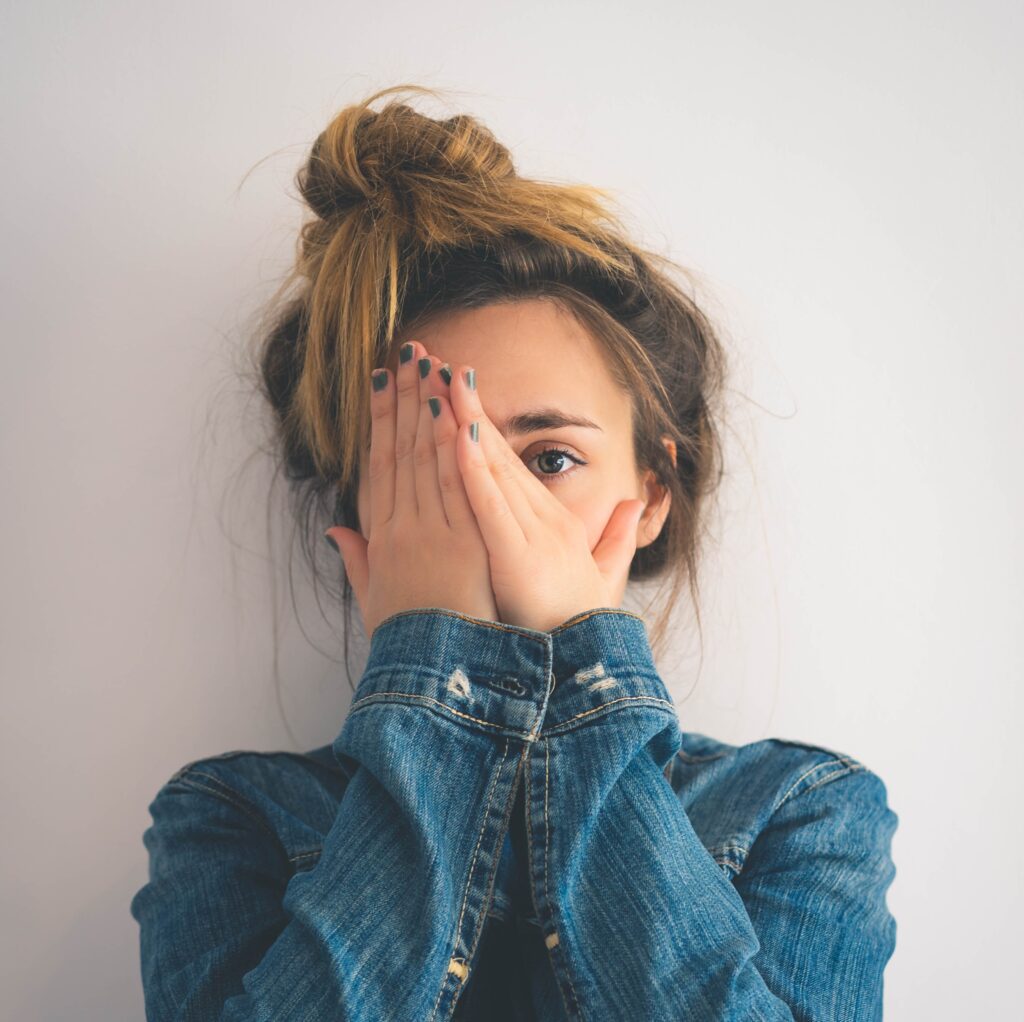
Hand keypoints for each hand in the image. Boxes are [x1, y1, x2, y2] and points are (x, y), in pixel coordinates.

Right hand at [325, 342, 498, 637]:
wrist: (433, 677)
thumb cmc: (409, 643)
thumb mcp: (374, 602)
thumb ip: (357, 562)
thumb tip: (337, 530)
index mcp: (382, 539)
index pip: (381, 466)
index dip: (381, 421)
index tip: (382, 382)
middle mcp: (401, 529)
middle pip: (401, 451)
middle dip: (404, 398)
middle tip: (408, 350)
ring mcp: (429, 533)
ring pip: (425, 460)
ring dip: (426, 409)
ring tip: (428, 363)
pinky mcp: (459, 544)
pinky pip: (454, 488)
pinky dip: (452, 449)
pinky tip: (452, 412)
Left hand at [435, 364, 646, 632]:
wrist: (587, 672)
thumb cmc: (580, 628)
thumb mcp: (603, 578)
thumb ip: (618, 538)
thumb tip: (638, 502)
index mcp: (549, 522)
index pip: (505, 462)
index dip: (477, 421)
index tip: (451, 387)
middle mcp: (540, 519)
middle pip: (493, 452)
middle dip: (461, 404)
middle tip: (431, 360)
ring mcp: (530, 535)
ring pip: (490, 467)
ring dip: (462, 420)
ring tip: (438, 378)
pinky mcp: (517, 555)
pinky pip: (489, 504)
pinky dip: (473, 468)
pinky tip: (457, 434)